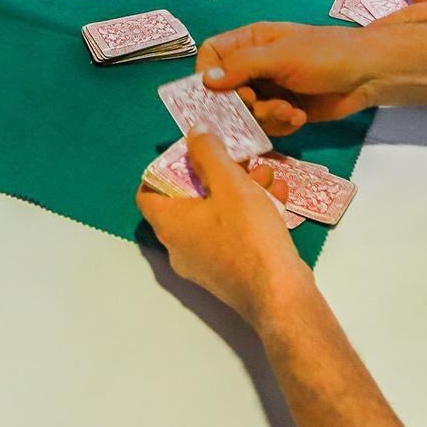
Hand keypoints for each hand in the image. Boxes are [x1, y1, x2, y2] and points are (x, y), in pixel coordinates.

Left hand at [136, 130, 306, 325]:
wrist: (279, 294)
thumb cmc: (248, 235)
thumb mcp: (229, 183)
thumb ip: (209, 154)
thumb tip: (194, 132)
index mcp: (169, 224)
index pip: (147, 194)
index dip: (163, 169)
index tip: (188, 154)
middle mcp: (179, 247)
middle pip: (187, 202)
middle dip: (215, 175)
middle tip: (238, 160)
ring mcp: (203, 263)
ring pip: (215, 216)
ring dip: (239, 191)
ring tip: (266, 176)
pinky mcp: (227, 273)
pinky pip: (231, 235)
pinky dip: (249, 214)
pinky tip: (277, 197)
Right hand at [197, 21, 388, 135]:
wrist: (368, 75)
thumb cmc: (325, 54)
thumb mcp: (281, 56)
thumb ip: (242, 66)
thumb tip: (206, 80)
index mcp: (251, 42)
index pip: (211, 55)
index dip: (207, 75)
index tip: (217, 94)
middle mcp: (255, 66)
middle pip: (225, 92)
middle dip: (243, 104)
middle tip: (261, 105)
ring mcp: (270, 90)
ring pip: (246, 113)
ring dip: (266, 117)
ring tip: (290, 111)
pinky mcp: (284, 112)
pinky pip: (266, 126)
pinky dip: (281, 125)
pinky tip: (299, 117)